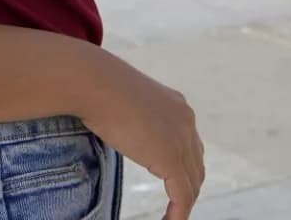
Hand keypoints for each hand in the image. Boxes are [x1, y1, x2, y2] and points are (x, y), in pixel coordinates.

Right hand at [80, 54, 202, 217]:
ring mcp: (181, 139)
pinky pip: (183, 196)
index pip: (191, 145)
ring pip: (192, 184)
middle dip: (188, 188)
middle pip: (196, 166)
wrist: (94, 83)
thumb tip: (126, 132)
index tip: (172, 184)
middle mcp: (186, 121)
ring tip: (170, 218)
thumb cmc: (98, 88)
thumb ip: (136, 119)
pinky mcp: (171, 158)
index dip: (184, 168)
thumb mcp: (125, 104)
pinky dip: (178, 214)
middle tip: (175, 208)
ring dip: (183, 205)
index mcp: (177, 106)